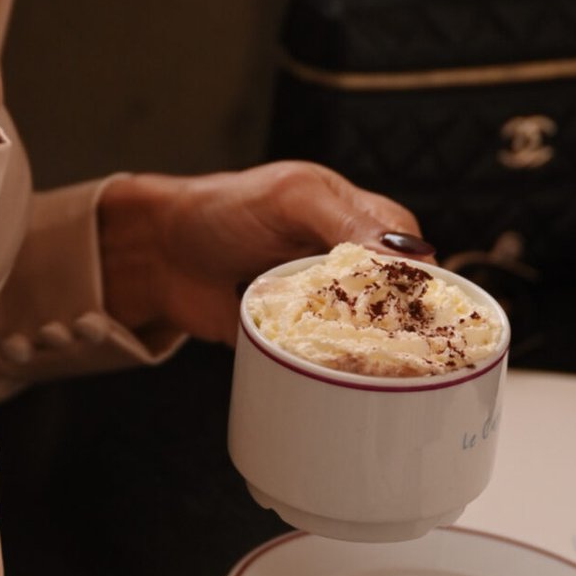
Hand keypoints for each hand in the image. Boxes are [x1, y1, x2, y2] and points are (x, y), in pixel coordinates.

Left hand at [97, 163, 430, 343]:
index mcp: (357, 220)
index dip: (417, 279)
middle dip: (400, 324)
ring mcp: (324, 307)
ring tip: (373, 365)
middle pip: (397, 301)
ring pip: (367, 335)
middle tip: (400, 344)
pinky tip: (337, 378)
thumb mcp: (292, 198)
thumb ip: (347, 220)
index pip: (409, 253)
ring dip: (369, 350)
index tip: (417, 306)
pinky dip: (331, 370)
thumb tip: (408, 253)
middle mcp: (348, 265)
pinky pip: (327, 360)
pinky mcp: (297, 340)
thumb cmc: (225, 209)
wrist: (159, 254)